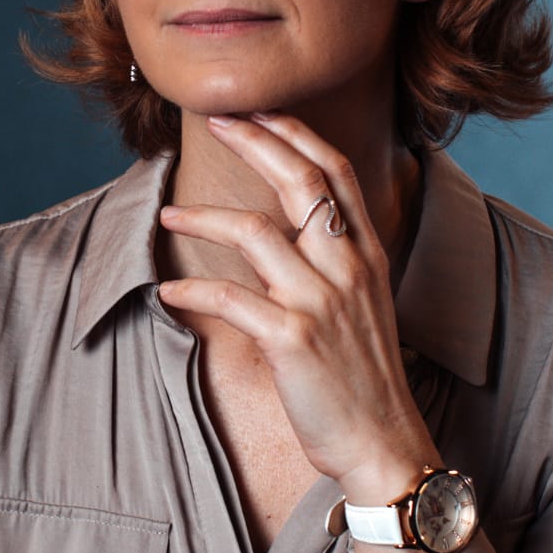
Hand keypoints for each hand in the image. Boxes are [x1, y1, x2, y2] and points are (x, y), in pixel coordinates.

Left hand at [157, 112, 434, 503]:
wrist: (383, 442)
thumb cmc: (365, 378)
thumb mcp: (363, 306)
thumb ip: (333, 264)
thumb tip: (291, 233)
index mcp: (367, 255)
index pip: (335, 171)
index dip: (296, 133)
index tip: (259, 110)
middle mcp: (348, 268)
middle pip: (301, 180)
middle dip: (255, 140)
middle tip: (215, 120)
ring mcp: (321, 302)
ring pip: (255, 231)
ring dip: (202, 218)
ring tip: (169, 217)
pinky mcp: (292, 339)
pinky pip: (230, 299)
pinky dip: (193, 291)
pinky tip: (169, 292)